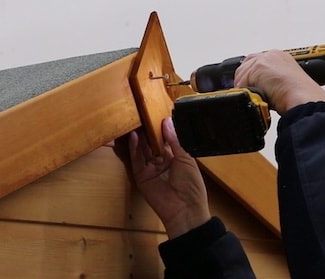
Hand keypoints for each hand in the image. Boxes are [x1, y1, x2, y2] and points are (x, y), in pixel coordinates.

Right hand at [114, 118, 210, 238]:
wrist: (185, 209)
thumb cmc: (191, 185)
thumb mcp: (186, 158)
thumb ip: (174, 140)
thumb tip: (167, 122)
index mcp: (176, 157)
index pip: (165, 139)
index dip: (161, 128)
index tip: (156, 114)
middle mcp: (162, 162)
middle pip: (151, 143)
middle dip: (147, 130)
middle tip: (142, 115)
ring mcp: (150, 169)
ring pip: (142, 150)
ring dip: (138, 137)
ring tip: (135, 122)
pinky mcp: (141, 176)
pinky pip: (136, 160)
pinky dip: (134, 148)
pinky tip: (133, 136)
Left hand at [233, 50, 324, 114]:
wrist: (304, 99)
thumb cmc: (299, 97)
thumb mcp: (286, 85)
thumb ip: (272, 82)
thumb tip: (260, 91)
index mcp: (281, 58)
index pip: (255, 63)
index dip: (252, 77)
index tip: (253, 87)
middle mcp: (272, 55)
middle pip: (245, 67)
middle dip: (246, 81)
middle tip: (256, 94)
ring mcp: (265, 59)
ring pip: (242, 75)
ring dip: (248, 89)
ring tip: (263, 97)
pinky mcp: (259, 66)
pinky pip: (241, 83)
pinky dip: (248, 93)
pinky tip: (261, 97)